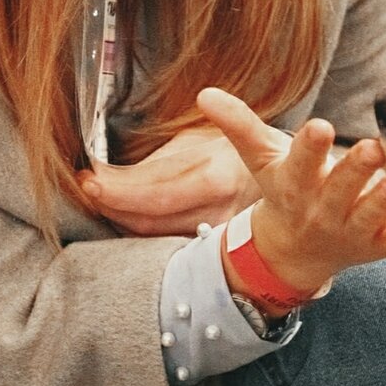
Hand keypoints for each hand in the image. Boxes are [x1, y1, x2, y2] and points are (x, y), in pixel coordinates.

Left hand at [79, 125, 263, 235]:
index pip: (148, 193)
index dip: (111, 190)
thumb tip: (109, 172)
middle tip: (89, 190)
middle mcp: (219, 211)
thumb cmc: (244, 147)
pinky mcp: (222, 249)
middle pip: (146, 223)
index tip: (86, 179)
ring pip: (156, 239)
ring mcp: (222, 236)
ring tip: (105, 201)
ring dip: (124, 222)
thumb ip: (161, 158)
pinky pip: (172, 245)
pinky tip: (131, 219)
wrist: (299, 175)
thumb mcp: (204, 136)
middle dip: (111, 208)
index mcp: (215, 176)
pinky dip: (146, 233)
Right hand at [198, 87, 385, 302]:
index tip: (321, 127)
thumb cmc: (282, 188)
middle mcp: (321, 208)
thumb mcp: (260, 159)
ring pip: (369, 217)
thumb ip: (239, 125)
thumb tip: (204, 92)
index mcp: (293, 184)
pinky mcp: (374, 245)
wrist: (291, 252)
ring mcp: (349, 229)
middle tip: (375, 148)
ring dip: (384, 203)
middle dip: (356, 171)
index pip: (299, 163)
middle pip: (339, 190)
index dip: (309, 147)